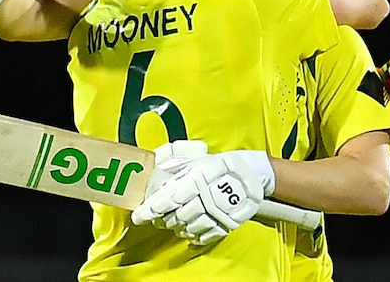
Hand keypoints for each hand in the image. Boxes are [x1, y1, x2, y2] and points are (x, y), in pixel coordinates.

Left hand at [132, 150, 271, 244]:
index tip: (138, 216)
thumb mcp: (194, 154)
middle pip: (175, 217)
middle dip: (163, 219)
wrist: (251, 173)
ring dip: (177, 227)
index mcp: (195, 179)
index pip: (166, 200)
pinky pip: (205, 235)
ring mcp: (216, 213)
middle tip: (157, 218)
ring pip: (188, 227)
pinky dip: (194, 235)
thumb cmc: (219, 163)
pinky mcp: (226, 224)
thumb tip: (154, 163)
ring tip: (174, 222)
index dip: (149, 210)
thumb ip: (172, 156)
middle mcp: (204, 198)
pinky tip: (189, 231)